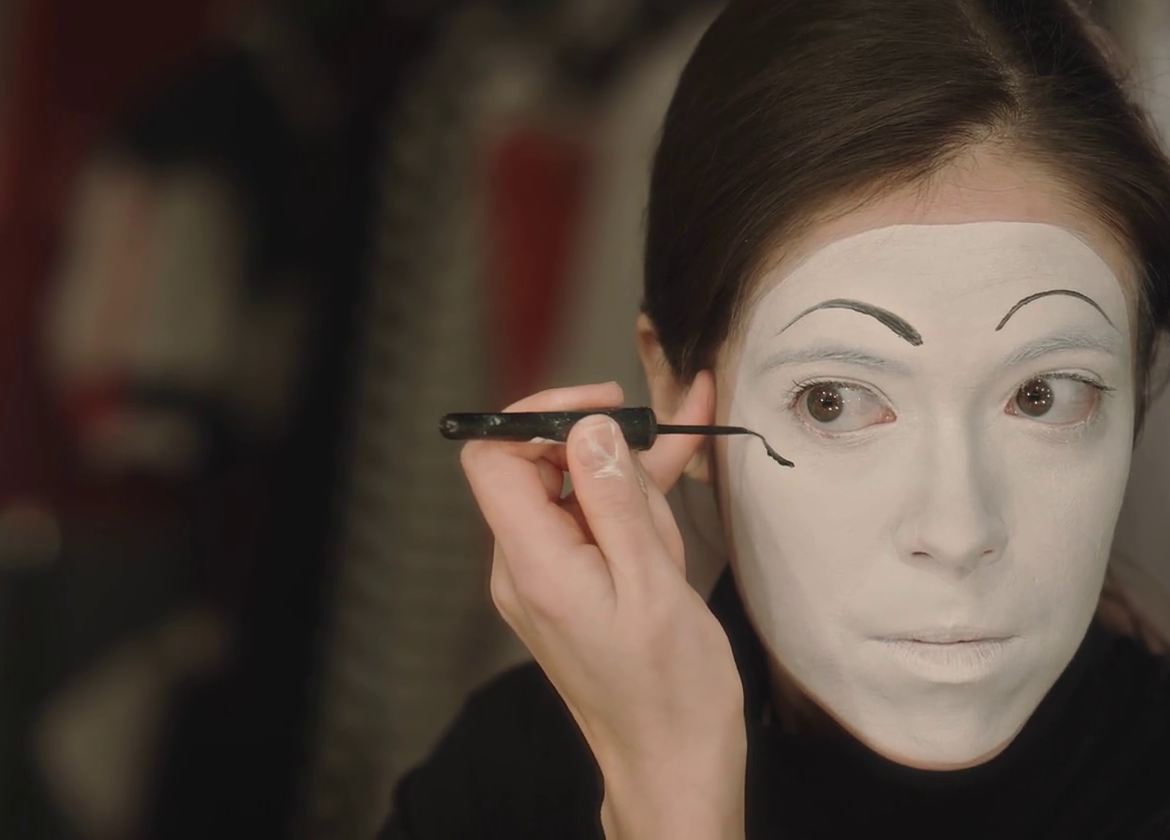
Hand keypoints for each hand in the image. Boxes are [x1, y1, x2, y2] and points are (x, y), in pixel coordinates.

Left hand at [461, 377, 745, 839]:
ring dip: (631, 488)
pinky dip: (630, 504)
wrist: (674, 763)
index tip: (604, 407)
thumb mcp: (655, 585)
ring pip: (575, 495)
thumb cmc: (670, 692)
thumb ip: (618, 501)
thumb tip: (589, 430)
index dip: (540, 416)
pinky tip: (675, 467)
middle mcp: (523, 568)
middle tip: (663, 461)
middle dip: (606, 455)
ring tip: (676, 525)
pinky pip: (592, 526)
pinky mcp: (572, 586)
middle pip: (539, 469)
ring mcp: (545, 578)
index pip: (494, 457)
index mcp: (533, 565)